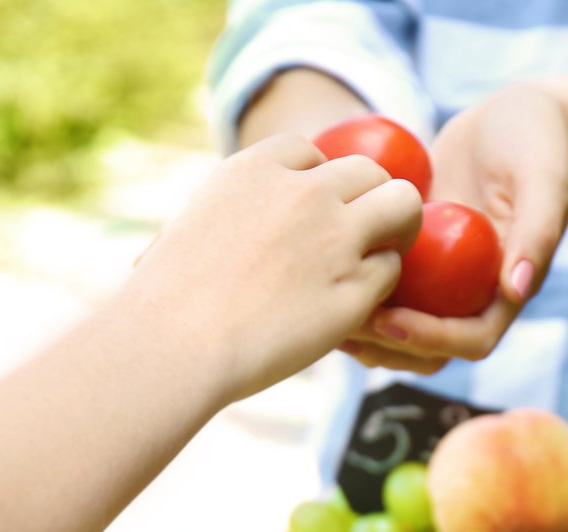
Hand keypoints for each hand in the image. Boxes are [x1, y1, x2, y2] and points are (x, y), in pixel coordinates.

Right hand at [127, 134, 421, 401]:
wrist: (174, 344)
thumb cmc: (165, 299)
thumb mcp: (186, 228)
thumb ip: (222, 215)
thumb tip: (215, 231)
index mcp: (257, 169)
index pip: (310, 151)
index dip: (316, 181)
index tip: (309, 212)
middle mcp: (305, 192)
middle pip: (369, 171)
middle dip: (369, 199)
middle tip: (361, 234)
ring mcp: (336, 238)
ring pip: (402, 206)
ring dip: (396, 230)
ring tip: (379, 258)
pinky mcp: (354, 288)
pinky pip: (390, 271)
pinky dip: (378, 286)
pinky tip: (355, 306)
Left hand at [340, 83, 567, 373]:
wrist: (513, 114)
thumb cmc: (535, 139)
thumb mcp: (544, 176)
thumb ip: (538, 229)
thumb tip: (515, 289)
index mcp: (507, 288)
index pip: (472, 341)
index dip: (431, 340)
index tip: (390, 320)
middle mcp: (472, 293)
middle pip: (429, 349)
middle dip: (387, 346)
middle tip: (344, 323)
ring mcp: (441, 279)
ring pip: (399, 327)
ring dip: (364, 331)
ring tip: (321, 309)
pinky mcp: (415, 255)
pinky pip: (381, 286)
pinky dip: (353, 288)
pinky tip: (318, 273)